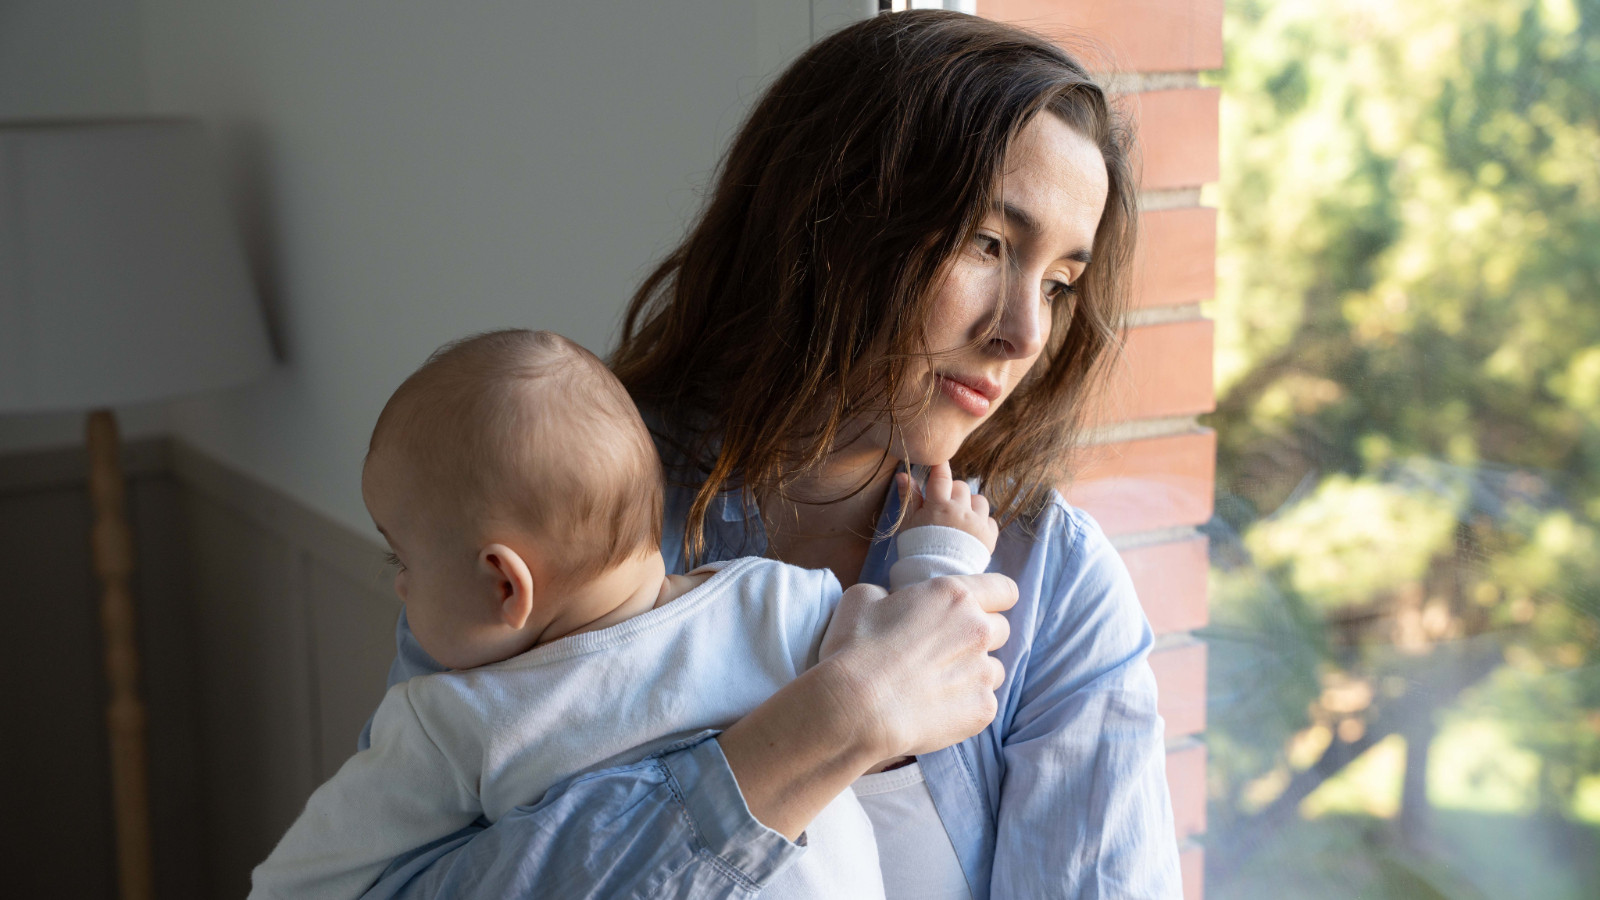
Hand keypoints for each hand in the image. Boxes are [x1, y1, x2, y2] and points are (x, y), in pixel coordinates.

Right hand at [817, 572, 1015, 760]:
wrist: (857, 709)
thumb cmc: (855, 649)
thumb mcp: (862, 598)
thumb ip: (890, 594)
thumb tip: (894, 602)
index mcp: (953, 595)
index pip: (1004, 590)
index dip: (995, 598)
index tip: (983, 608)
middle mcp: (977, 629)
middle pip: (1000, 629)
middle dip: (979, 636)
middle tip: (946, 650)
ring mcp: (984, 672)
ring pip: (994, 669)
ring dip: (974, 672)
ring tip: (938, 684)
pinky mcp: (983, 709)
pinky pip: (984, 702)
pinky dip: (965, 705)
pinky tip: (935, 709)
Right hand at [897, 461, 999, 552]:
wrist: (936, 576)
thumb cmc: (918, 548)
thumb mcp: (908, 522)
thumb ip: (909, 497)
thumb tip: (903, 474)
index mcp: (939, 505)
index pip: (942, 476)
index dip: (941, 467)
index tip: (940, 463)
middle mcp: (961, 511)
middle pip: (961, 486)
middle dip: (953, 492)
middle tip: (944, 506)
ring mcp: (977, 523)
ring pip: (979, 500)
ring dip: (970, 505)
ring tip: (960, 519)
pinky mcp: (989, 537)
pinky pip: (990, 520)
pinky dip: (982, 522)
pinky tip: (970, 532)